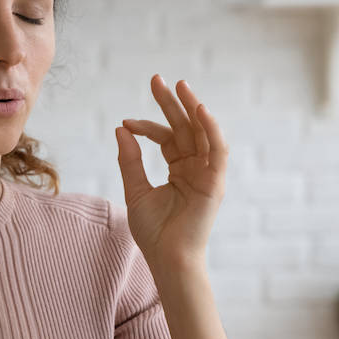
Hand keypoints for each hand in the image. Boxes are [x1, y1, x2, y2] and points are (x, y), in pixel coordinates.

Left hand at [114, 74, 227, 268]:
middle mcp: (196, 168)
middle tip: (156, 79)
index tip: (126, 122)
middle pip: (185, 128)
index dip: (147, 127)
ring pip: (202, 133)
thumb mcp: (135, 190)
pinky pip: (218, 149)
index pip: (166, 138)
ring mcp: (208, 174)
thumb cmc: (154, 232)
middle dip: (172, 103)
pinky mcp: (216, 182)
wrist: (168, 259)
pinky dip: (211, 129)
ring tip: (179, 85)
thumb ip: (130, 160)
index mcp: (180, 170)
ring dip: (193, 107)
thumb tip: (121, 129)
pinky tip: (199, 109)